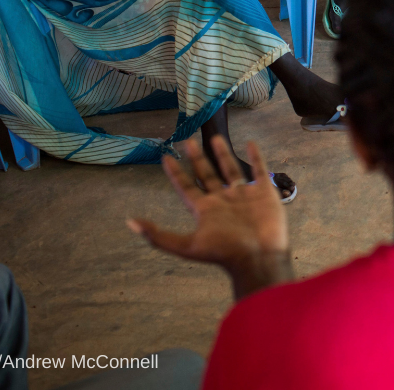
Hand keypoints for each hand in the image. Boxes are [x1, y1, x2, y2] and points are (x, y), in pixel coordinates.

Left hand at [127, 136, 289, 299]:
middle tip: (187, 141)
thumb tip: (130, 222)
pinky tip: (251, 143)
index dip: (176, 173)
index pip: (186, 187)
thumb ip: (158, 236)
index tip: (166, 157)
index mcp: (205, 210)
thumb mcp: (187, 246)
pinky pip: (259, 169)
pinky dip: (256, 156)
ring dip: (222, 153)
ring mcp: (243, 195)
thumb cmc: (225, 251)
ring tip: (214, 137)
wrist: (259, 257)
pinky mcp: (263, 192)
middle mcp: (223, 200)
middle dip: (196, 158)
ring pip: (230, 169)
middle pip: (206, 175)